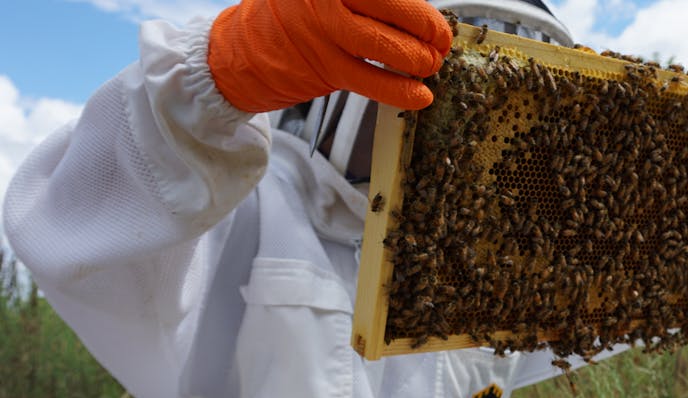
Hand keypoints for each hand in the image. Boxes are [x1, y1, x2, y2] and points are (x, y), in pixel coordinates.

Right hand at [208, 0, 452, 112]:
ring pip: (387, 46)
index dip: (419, 7)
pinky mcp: (324, 67)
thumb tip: (419, 12)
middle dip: (428, 29)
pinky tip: (419, 95)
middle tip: (440, 42)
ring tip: (429, 64)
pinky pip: (373, 81)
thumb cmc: (294, 16)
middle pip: (395, 9)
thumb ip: (366, 0)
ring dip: (418, 59)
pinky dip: (402, 91)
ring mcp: (323, 31)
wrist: (243, 51)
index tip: (435, 19)